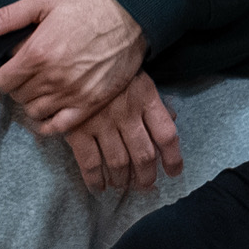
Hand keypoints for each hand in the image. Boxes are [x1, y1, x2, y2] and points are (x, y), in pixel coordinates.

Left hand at [0, 0, 147, 132]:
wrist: (134, 12)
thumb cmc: (88, 2)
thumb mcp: (44, 0)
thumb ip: (5, 17)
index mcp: (37, 54)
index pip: (1, 82)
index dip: (3, 75)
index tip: (12, 68)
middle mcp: (53, 78)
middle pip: (18, 97)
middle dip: (19, 86)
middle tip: (31, 74)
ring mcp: (74, 93)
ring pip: (35, 112)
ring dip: (34, 101)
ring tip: (43, 87)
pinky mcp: (93, 101)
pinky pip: (60, 126)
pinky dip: (49, 123)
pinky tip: (51, 110)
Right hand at [60, 74, 183, 192]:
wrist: (73, 60)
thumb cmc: (111, 73)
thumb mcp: (140, 80)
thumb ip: (156, 103)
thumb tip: (174, 121)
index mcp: (146, 99)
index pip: (167, 135)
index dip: (173, 158)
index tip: (174, 172)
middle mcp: (127, 114)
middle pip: (144, 155)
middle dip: (146, 176)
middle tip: (146, 185)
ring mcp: (101, 124)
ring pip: (118, 162)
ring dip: (123, 180)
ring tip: (123, 185)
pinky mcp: (77, 131)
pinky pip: (90, 163)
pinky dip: (95, 180)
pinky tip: (99, 187)